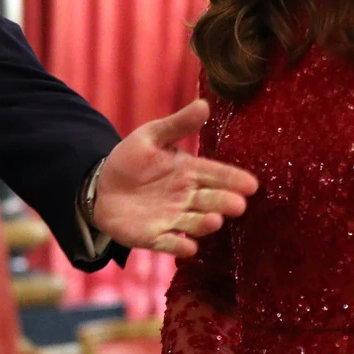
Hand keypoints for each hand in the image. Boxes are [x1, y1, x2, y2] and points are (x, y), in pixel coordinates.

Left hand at [92, 100, 258, 255]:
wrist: (101, 186)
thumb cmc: (132, 160)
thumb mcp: (151, 137)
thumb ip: (177, 125)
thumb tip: (204, 104)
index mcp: (189, 171)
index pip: (216, 174)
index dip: (233, 179)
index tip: (251, 184)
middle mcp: (186, 197)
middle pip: (210, 200)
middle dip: (225, 203)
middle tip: (238, 204)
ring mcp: (172, 218)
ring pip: (194, 223)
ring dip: (205, 224)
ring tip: (214, 221)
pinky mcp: (154, 237)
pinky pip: (169, 243)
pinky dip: (179, 247)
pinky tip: (189, 248)